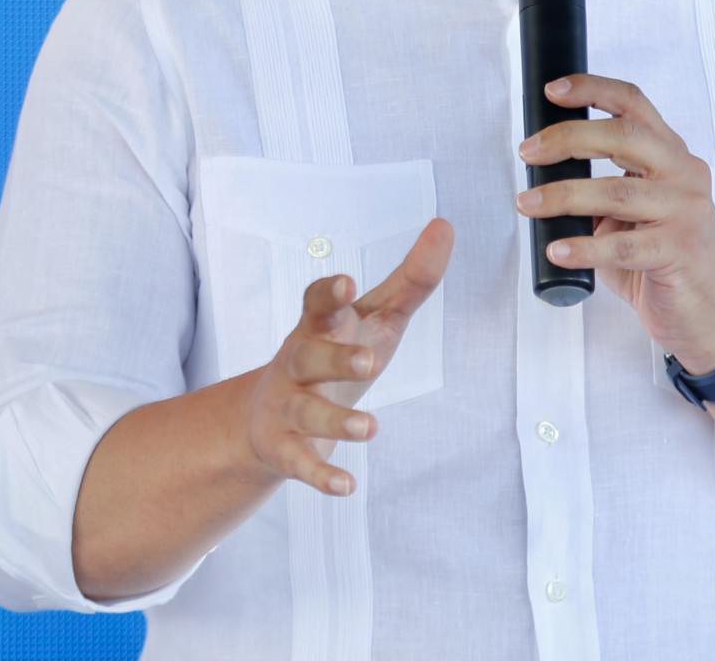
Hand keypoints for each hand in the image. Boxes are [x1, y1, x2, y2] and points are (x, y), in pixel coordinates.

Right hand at [241, 217, 451, 495]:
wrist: (269, 416)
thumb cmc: (336, 352)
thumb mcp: (375, 318)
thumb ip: (410, 279)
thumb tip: (445, 226)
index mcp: (319, 326)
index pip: (316, 303)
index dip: (329, 294)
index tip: (348, 283)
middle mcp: (297, 362)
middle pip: (308, 355)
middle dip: (336, 357)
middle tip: (371, 362)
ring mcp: (287, 405)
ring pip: (305, 410)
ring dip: (336, 419)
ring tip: (369, 428)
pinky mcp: (283, 447)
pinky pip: (299, 461)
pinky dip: (320, 474)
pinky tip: (345, 487)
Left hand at [516, 75, 714, 374]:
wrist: (705, 318)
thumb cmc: (663, 264)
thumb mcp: (632, 216)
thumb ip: (602, 191)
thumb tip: (543, 177)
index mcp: (672, 157)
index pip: (634, 105)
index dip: (593, 90)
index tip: (554, 91)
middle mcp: (685, 175)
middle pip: (623, 136)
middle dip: (568, 139)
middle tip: (528, 153)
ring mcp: (687, 212)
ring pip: (617, 191)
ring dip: (563, 196)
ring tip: (527, 204)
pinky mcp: (680, 251)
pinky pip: (624, 245)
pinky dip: (584, 246)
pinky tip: (558, 250)